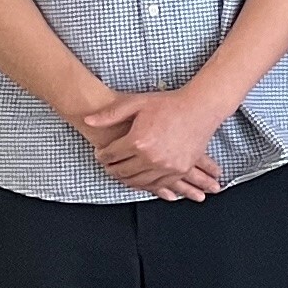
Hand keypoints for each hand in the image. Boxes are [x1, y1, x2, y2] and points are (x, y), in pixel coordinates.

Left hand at [78, 89, 227, 201]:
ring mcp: (166, 166)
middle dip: (111, 169)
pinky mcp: (179, 170)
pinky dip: (145, 184)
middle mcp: (150, 157)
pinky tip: (140, 178)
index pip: (110, 155)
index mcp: (137, 141)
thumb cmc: (168, 104)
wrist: (200, 108)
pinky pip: (157, 185)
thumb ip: (110, 114)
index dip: (102, 155)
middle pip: (122, 171)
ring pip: (138, 182)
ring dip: (126, 179)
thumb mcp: (136, 103)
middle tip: (108, 165)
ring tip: (122, 172)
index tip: (100, 154)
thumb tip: (87, 121)